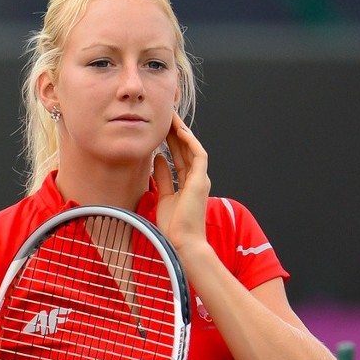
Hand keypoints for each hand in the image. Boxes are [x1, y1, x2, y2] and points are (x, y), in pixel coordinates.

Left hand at [154, 112, 210, 255]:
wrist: (182, 242)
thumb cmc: (173, 226)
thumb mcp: (163, 197)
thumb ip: (162, 177)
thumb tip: (157, 158)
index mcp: (189, 183)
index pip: (180, 156)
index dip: (171, 141)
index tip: (161, 129)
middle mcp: (197, 178)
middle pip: (186, 149)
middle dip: (176, 132)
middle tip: (165, 116)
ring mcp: (200, 179)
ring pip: (192, 148)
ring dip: (182, 132)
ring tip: (171, 117)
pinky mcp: (201, 180)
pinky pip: (198, 155)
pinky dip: (190, 142)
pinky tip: (180, 131)